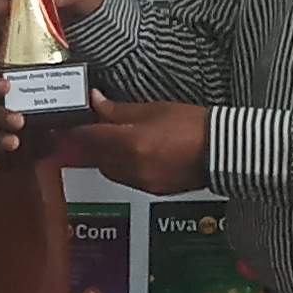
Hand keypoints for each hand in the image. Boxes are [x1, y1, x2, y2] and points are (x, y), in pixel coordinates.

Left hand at [57, 94, 208, 193]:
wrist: (224, 150)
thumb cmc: (195, 125)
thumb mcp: (155, 109)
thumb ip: (120, 109)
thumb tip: (96, 102)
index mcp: (130, 143)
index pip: (88, 137)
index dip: (74, 128)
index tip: (67, 121)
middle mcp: (132, 167)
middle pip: (94, 156)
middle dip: (88, 142)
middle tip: (87, 126)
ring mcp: (141, 182)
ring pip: (107, 169)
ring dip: (103, 155)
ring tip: (111, 139)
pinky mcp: (152, 190)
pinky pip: (125, 179)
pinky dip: (121, 166)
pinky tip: (131, 153)